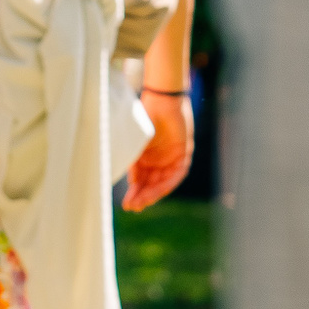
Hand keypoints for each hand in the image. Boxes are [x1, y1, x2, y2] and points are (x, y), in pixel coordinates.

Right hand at [123, 88, 193, 211]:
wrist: (161, 101)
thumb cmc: (144, 117)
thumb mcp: (134, 142)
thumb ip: (131, 161)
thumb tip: (125, 181)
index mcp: (144, 157)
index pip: (139, 181)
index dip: (134, 193)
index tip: (127, 205)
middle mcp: (157, 160)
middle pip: (151, 184)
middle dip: (142, 196)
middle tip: (133, 207)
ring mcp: (171, 158)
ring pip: (163, 182)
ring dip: (153, 193)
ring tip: (143, 202)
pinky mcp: (183, 154)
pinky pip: (177, 174)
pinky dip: (168, 182)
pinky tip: (158, 190)